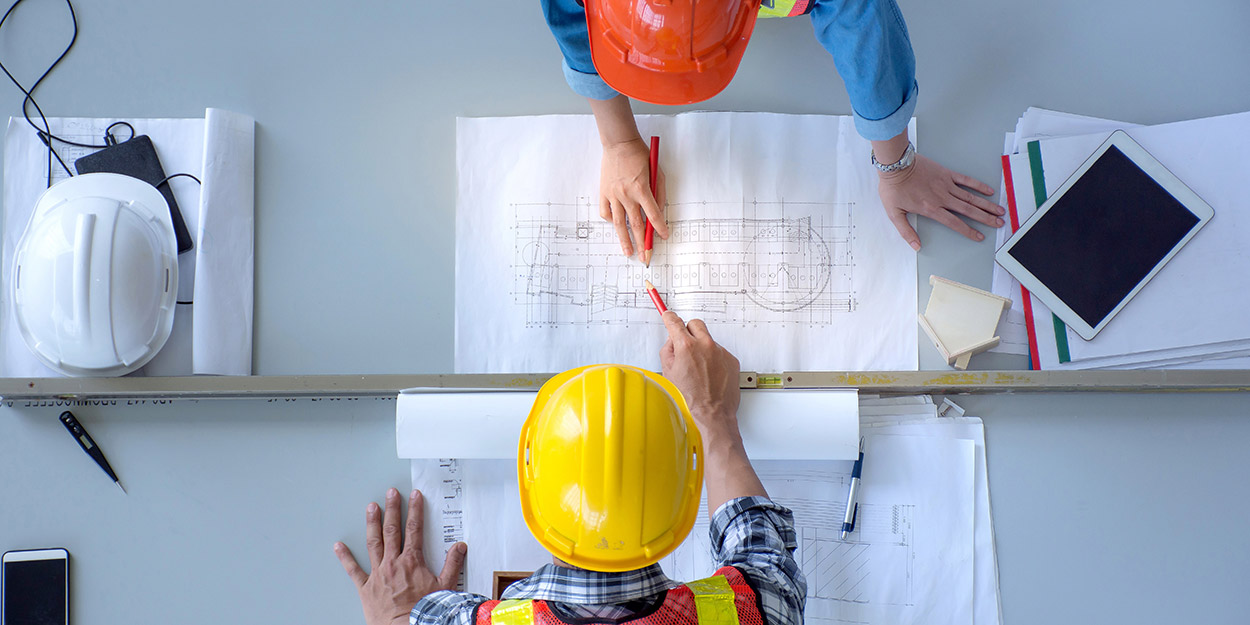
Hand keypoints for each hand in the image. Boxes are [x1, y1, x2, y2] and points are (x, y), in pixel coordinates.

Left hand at [334, 488, 466, 624]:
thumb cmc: (424, 611)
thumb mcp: (445, 587)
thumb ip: (452, 564)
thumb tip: (460, 547)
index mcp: (412, 561)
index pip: (414, 529)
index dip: (415, 510)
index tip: (414, 496)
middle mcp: (393, 563)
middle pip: (392, 530)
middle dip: (392, 509)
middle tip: (391, 494)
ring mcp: (378, 574)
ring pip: (374, 543)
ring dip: (372, 524)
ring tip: (371, 508)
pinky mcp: (366, 588)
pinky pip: (353, 570)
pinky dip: (345, 557)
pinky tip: (338, 546)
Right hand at [599, 137, 667, 257]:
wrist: (618, 143)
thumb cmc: (639, 155)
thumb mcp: (657, 171)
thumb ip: (659, 192)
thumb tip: (659, 211)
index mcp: (642, 189)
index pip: (653, 215)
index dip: (659, 228)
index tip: (663, 237)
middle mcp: (627, 194)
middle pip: (637, 224)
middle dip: (642, 242)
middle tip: (645, 256)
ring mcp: (613, 195)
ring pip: (619, 224)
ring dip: (624, 240)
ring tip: (627, 252)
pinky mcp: (603, 193)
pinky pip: (606, 212)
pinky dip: (611, 221)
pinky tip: (616, 226)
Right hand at [659, 311, 740, 433]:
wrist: (713, 411)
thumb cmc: (690, 397)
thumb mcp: (668, 372)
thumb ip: (667, 351)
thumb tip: (671, 341)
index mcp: (686, 346)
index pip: (674, 322)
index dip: (669, 317)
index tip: (668, 315)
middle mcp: (705, 345)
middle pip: (695, 323)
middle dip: (688, 330)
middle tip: (685, 343)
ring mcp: (720, 351)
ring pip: (708, 339)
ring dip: (703, 347)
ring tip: (699, 368)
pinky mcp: (731, 358)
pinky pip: (720, 351)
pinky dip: (714, 358)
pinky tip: (710, 373)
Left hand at [877, 153, 1003, 249]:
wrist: (895, 165)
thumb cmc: (893, 188)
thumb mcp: (894, 213)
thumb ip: (906, 231)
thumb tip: (916, 246)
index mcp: (931, 209)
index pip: (954, 223)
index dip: (968, 231)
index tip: (979, 236)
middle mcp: (942, 198)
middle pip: (969, 210)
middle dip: (986, 218)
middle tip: (999, 223)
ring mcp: (946, 185)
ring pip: (971, 197)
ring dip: (986, 204)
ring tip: (999, 210)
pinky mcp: (946, 173)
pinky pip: (966, 180)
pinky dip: (978, 185)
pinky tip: (988, 190)